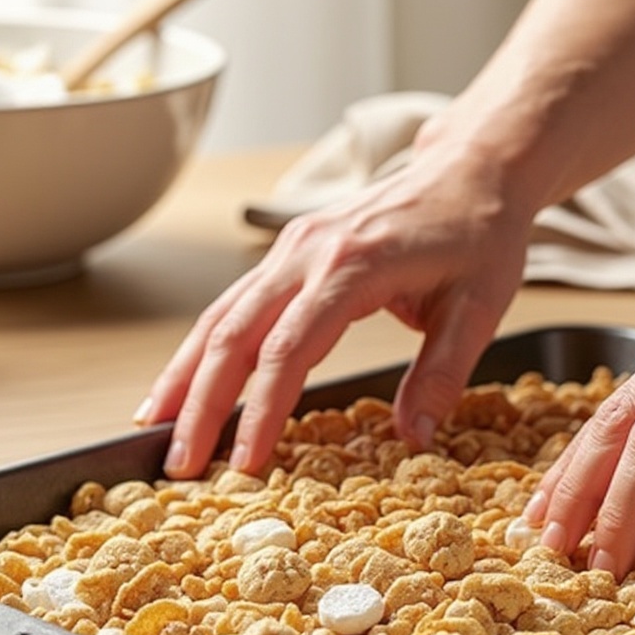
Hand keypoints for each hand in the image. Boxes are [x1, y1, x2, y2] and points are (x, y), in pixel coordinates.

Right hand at [136, 137, 532, 478]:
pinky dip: (203, 347)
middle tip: (178, 464)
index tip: (244, 464)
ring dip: (185, 375)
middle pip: (234, 335)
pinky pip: (234, 304)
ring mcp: (293, 249)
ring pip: (219, 317)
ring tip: (154, 427)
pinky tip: (185, 380)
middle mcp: (308, 254)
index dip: (261, 411)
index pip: (289, 350)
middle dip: (201, 404)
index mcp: (353, 267)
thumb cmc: (479, 234)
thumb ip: (443, 373)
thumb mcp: (479, 307)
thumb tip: (413, 438)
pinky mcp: (291, 253)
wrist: (471, 170)